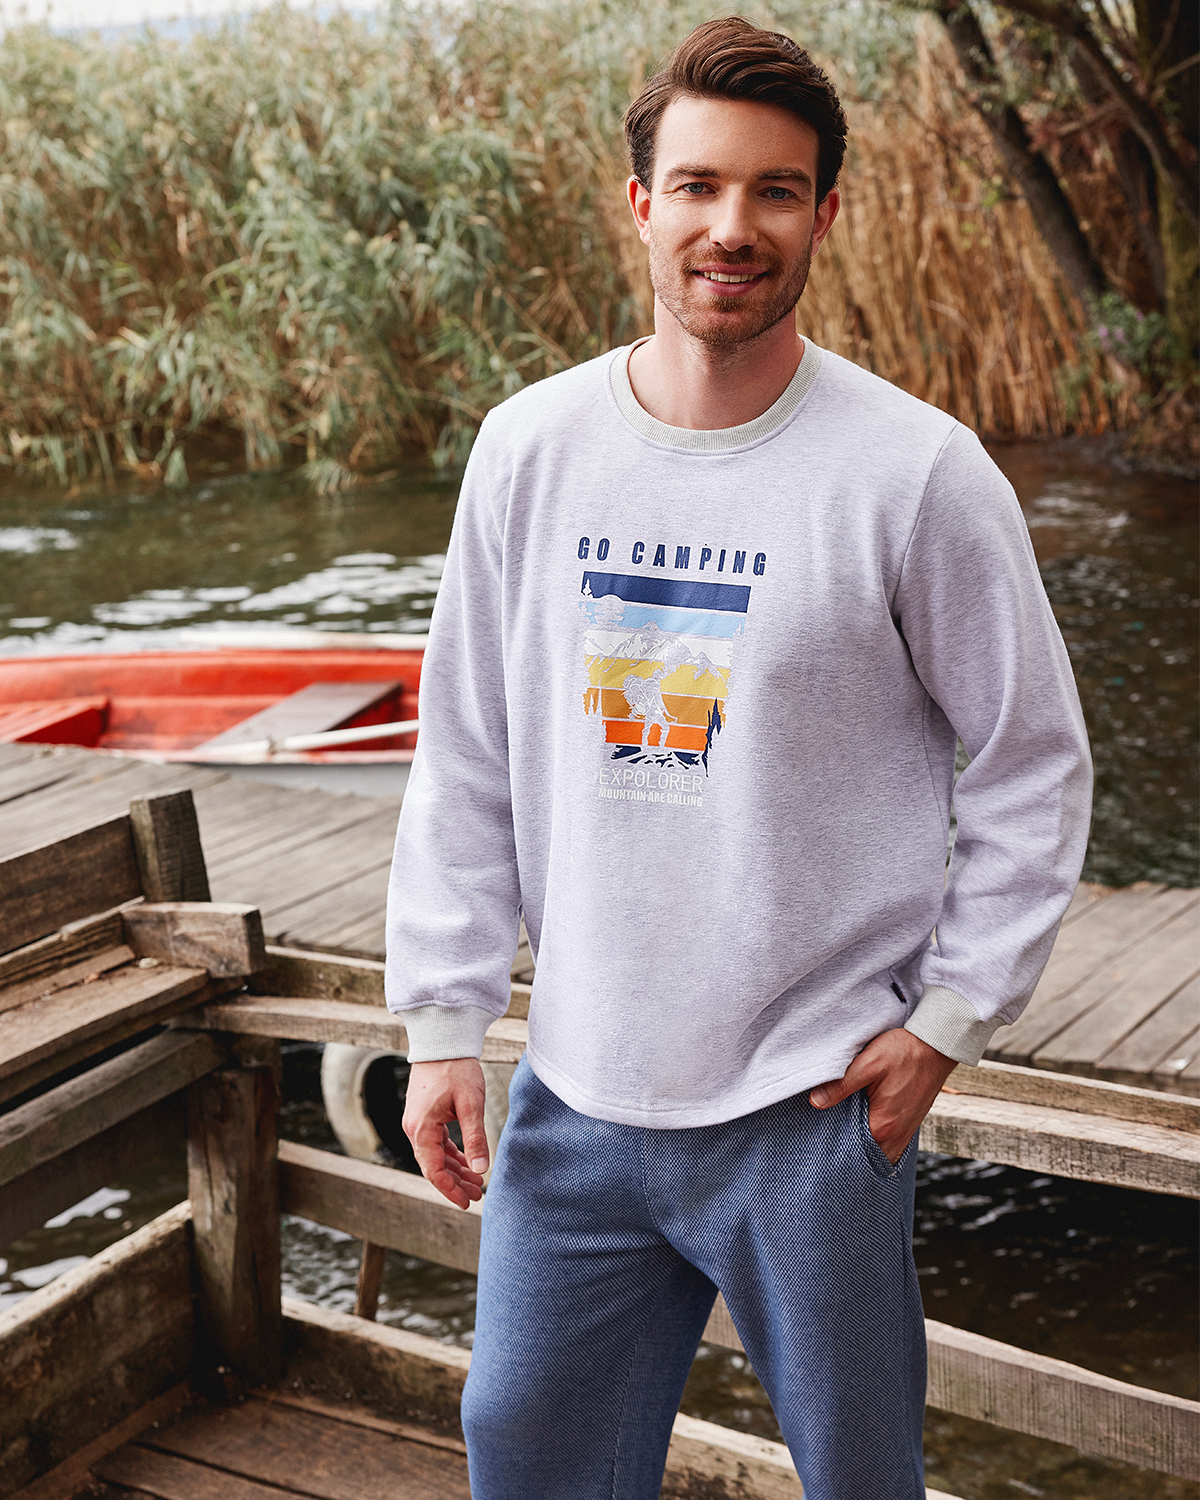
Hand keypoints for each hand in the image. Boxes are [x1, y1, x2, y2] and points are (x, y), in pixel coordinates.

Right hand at [402, 1058, 489, 1208]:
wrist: (443, 1041)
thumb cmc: (456, 1069)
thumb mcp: (471, 1105)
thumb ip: (475, 1138)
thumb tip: (481, 1168)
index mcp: (422, 1129)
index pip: (433, 1170)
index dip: (450, 1190)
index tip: (467, 1202)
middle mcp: (414, 1128)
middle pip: (433, 1166)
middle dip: (455, 1183)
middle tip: (477, 1195)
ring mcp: (418, 1122)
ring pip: (435, 1155)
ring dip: (454, 1169)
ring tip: (476, 1181)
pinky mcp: (425, 1115)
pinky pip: (436, 1142)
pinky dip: (451, 1154)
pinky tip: (467, 1161)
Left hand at [809, 1028, 956, 1163]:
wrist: (935, 1045)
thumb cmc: (902, 1052)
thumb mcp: (868, 1064)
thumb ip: (841, 1085)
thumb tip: (815, 1102)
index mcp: (883, 1124)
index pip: (852, 1151)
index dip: (835, 1147)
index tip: (820, 1142)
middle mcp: (897, 1134)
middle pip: (868, 1156)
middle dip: (849, 1152)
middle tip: (828, 1141)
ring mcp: (906, 1130)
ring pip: (881, 1152)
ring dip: (865, 1148)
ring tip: (845, 1136)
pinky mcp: (911, 1122)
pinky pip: (891, 1143)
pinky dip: (878, 1142)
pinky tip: (865, 1128)